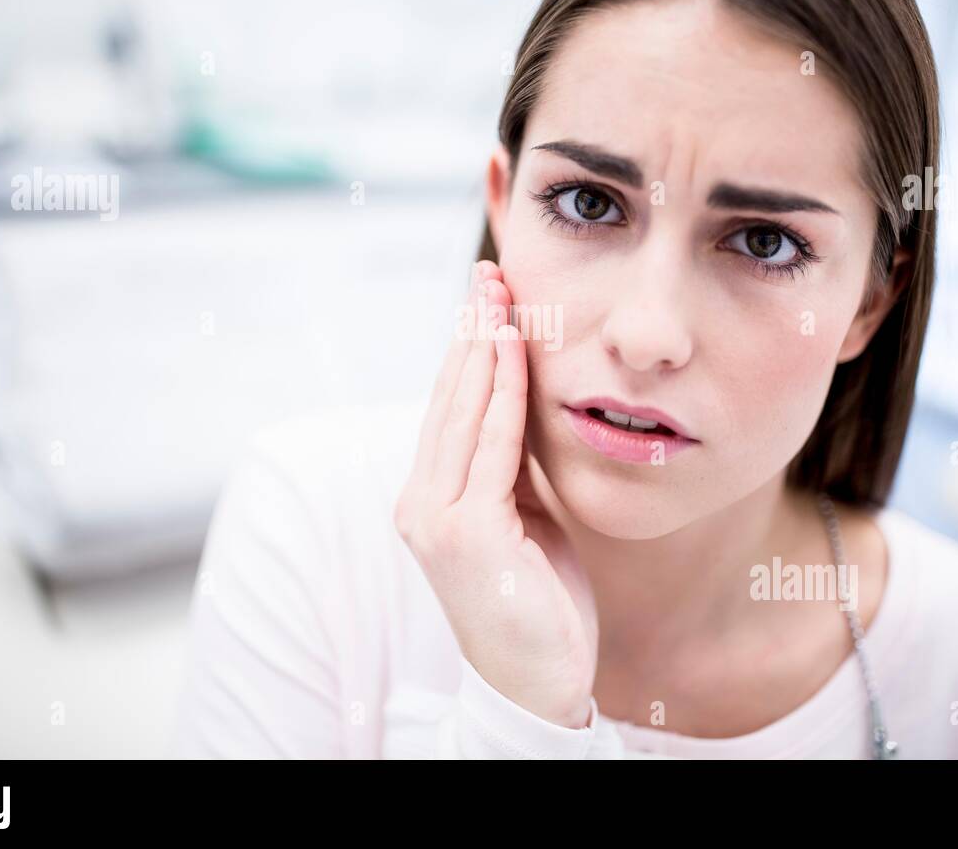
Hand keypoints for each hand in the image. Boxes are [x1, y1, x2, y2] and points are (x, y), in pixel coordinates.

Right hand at [393, 260, 597, 727]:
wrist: (538, 683)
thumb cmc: (537, 601)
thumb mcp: (524, 518)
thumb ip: (511, 467)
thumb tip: (521, 407)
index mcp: (428, 499)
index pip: (447, 409)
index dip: (464, 349)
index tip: (486, 299)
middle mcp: (419, 504)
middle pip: (447, 400)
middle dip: (469, 331)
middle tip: (489, 274)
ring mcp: (436, 519)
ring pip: (463, 414)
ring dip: (482, 348)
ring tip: (499, 294)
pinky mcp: (466, 533)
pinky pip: (492, 447)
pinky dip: (503, 394)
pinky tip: (514, 351)